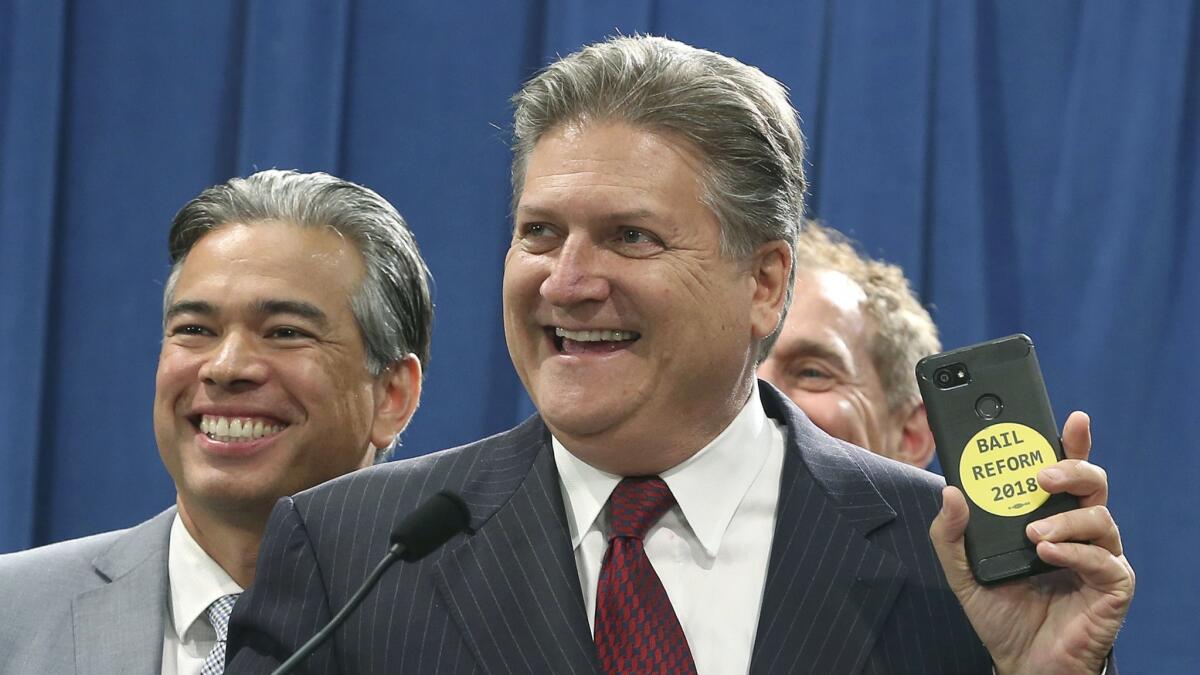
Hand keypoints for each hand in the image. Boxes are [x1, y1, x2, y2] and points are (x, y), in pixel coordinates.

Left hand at [929, 411, 1134, 674]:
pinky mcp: (1113, 586)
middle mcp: (1077, 529)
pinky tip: (1049, 553)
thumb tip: (950, 491)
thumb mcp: (960, 570)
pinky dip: (1075, 552)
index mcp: (1046, 515)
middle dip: (1071, 468)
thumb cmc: (999, 610)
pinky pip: (1105, 560)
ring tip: (1033, 533)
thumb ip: (949, 533)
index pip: (1062, 470)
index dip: (1071, 442)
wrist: (1020, 662)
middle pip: (1092, 482)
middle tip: (1042, 475)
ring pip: (1100, 516)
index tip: (1071, 419)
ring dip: (1064, 519)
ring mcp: (1099, 556)